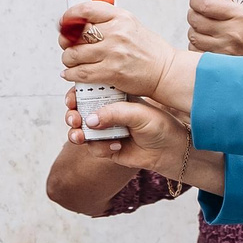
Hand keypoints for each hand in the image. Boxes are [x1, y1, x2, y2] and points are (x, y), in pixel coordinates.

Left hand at [58, 1, 178, 99]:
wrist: (165, 71)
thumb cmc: (148, 50)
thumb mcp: (130, 26)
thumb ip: (108, 21)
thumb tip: (80, 21)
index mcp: (121, 17)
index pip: (86, 10)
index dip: (69, 16)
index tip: (64, 22)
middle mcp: (116, 32)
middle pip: (75, 34)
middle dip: (65, 41)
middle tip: (66, 45)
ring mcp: (113, 52)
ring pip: (74, 54)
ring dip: (67, 59)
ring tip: (70, 61)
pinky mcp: (112, 72)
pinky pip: (81, 73)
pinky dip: (71, 74)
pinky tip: (70, 74)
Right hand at [71, 94, 195, 180]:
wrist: (171, 151)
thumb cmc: (160, 126)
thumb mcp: (139, 114)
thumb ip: (114, 113)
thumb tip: (88, 120)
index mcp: (114, 98)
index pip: (89, 92)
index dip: (76, 95)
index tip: (71, 101)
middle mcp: (107, 113)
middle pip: (80, 111)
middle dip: (72, 115)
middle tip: (74, 120)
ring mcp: (106, 131)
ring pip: (81, 131)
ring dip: (77, 133)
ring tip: (81, 137)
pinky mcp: (107, 148)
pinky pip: (93, 148)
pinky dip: (99, 148)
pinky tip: (115, 146)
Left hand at [187, 0, 242, 63]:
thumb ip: (235, 1)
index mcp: (241, 15)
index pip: (204, 4)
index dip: (195, 0)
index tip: (196, 0)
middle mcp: (231, 33)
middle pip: (195, 20)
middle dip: (193, 14)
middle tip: (198, 13)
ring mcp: (225, 49)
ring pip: (193, 36)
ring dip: (195, 30)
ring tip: (203, 28)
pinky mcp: (221, 62)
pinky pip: (196, 51)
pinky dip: (197, 46)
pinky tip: (207, 42)